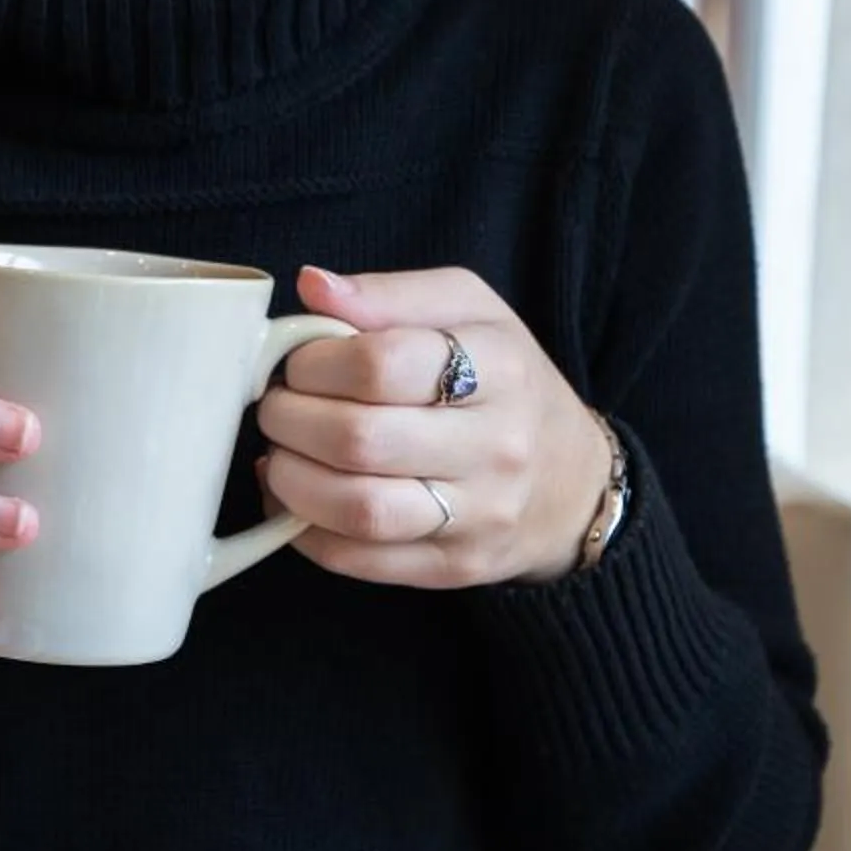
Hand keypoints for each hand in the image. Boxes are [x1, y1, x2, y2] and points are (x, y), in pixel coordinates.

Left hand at [256, 266, 611, 587]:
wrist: (572, 484)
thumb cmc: (505, 384)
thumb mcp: (469, 311)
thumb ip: (388, 295)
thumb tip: (311, 284)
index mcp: (498, 368)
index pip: (379, 364)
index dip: (314, 363)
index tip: (299, 364)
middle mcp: (495, 446)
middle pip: (358, 439)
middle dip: (289, 421)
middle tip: (278, 409)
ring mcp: (478, 515)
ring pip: (357, 509)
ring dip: (290, 481)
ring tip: (280, 455)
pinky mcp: (453, 566)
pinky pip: (357, 560)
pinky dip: (305, 530)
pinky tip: (296, 501)